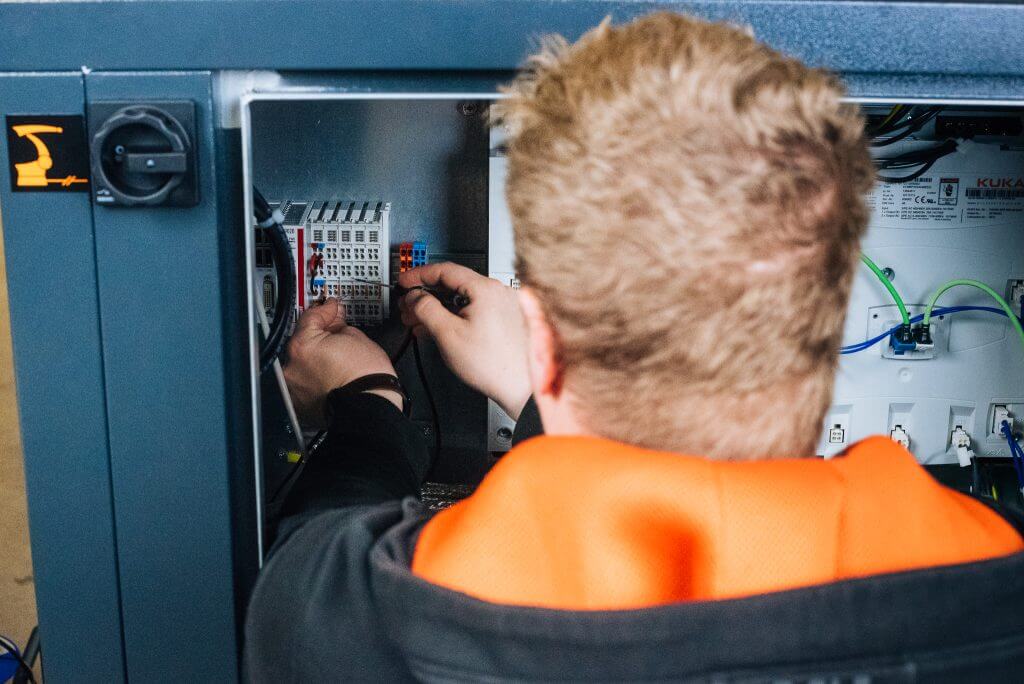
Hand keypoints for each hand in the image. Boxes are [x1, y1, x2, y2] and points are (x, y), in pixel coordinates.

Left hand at [284, 299, 401, 425]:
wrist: (371, 410)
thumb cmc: (368, 379)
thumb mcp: (357, 338)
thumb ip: (339, 327)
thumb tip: (335, 325)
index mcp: (302, 346)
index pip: (310, 318)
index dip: (325, 310)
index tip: (331, 308)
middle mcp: (291, 367)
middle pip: (302, 342)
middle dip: (318, 334)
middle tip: (336, 330)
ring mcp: (293, 388)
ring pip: (302, 364)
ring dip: (315, 357)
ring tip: (335, 357)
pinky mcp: (299, 404)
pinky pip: (304, 384)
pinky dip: (314, 378)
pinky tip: (329, 375)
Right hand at [399, 263, 530, 418]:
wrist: (521, 387)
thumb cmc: (494, 365)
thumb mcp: (448, 334)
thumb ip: (426, 309)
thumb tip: (414, 297)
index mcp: (486, 289)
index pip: (445, 270)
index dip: (418, 275)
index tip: (405, 282)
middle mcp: (498, 292)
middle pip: (453, 284)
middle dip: (425, 296)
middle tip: (408, 305)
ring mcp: (504, 305)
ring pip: (462, 299)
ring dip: (438, 308)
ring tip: (419, 321)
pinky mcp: (505, 319)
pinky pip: (474, 310)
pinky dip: (454, 316)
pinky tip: (439, 328)